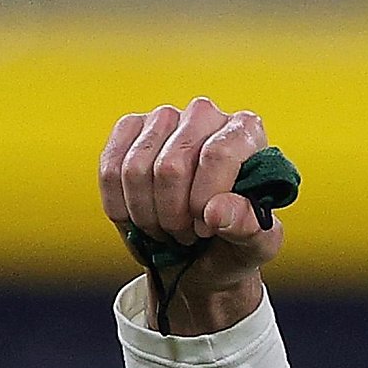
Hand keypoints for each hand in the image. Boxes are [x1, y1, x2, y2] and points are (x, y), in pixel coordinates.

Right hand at [98, 97, 280, 332]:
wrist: (203, 252)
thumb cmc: (235, 241)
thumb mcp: (257, 245)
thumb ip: (249, 228)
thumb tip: (217, 212)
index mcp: (246, 131)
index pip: (218, 155)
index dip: (205, 200)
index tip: (206, 228)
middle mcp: (204, 115)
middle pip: (171, 166)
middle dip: (173, 216)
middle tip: (186, 236)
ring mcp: (163, 118)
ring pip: (136, 169)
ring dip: (146, 215)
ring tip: (167, 229)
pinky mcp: (130, 129)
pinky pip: (110, 169)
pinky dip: (120, 207)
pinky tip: (140, 219)